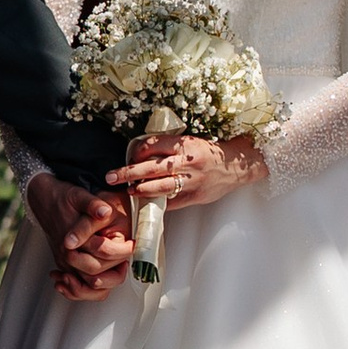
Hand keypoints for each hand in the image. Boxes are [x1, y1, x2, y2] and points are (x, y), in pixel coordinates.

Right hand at [27, 171, 133, 301]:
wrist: (43, 201)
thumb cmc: (62, 198)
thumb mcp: (78, 195)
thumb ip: (93, 204)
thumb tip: (105, 211)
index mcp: (71, 239)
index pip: (102, 252)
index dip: (122, 250)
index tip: (133, 243)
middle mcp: (66, 255)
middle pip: (95, 275)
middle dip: (116, 270)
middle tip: (127, 258)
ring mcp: (63, 263)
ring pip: (85, 287)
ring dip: (104, 285)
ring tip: (119, 270)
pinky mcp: (63, 265)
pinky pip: (76, 287)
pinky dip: (89, 290)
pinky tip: (100, 281)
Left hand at [110, 131, 264, 212]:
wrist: (235, 166)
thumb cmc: (209, 154)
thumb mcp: (190, 144)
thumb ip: (169, 149)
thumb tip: (141, 155)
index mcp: (186, 145)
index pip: (154, 146)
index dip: (137, 152)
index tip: (129, 156)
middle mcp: (188, 162)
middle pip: (152, 167)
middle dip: (129, 172)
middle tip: (111, 176)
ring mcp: (192, 181)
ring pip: (161, 187)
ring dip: (142, 190)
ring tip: (130, 191)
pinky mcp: (196, 196)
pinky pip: (173, 202)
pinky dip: (159, 203)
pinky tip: (147, 204)